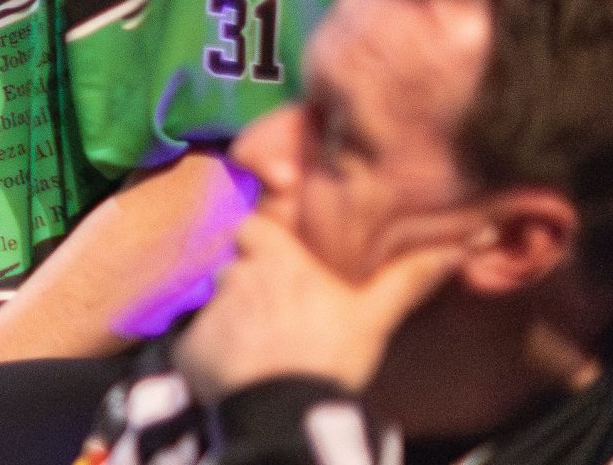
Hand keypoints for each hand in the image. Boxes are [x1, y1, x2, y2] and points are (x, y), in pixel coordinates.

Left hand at [177, 213, 465, 401]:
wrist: (289, 413)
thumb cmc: (333, 357)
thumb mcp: (375, 319)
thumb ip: (406, 280)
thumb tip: (453, 251)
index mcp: (276, 259)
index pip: (253, 228)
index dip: (265, 246)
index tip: (283, 267)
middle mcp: (236, 276)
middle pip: (238, 270)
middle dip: (253, 289)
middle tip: (284, 320)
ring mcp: (209, 311)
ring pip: (220, 306)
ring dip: (236, 322)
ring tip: (267, 352)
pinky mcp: (189, 347)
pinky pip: (199, 343)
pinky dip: (215, 355)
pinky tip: (243, 375)